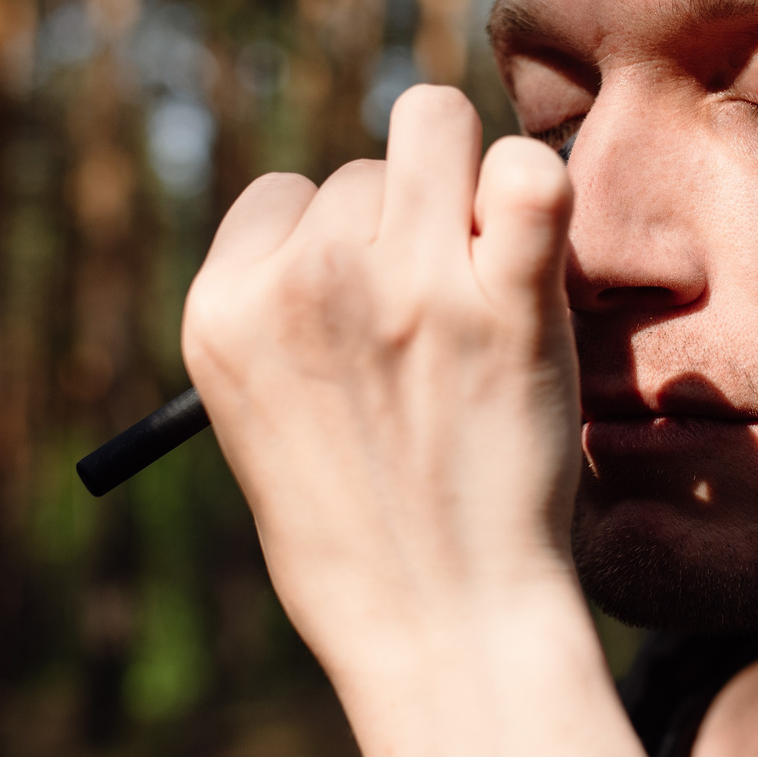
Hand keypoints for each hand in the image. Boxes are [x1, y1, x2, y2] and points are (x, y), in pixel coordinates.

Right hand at [180, 84, 587, 712]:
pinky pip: (528, 171)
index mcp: (221, 310)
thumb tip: (360, 203)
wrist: (446, 629)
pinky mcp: (507, 304)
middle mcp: (303, 282)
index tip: (364, 325)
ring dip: (466, 186)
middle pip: (365, 169)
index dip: (334, 249)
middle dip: (403, 224)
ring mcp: (406, 286)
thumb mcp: (261, 415)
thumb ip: (289, 307)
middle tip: (434, 321)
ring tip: (484, 277)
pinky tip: (536, 252)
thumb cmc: (361, 537)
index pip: (284, 195)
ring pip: (437, 127)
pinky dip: (536, 191)